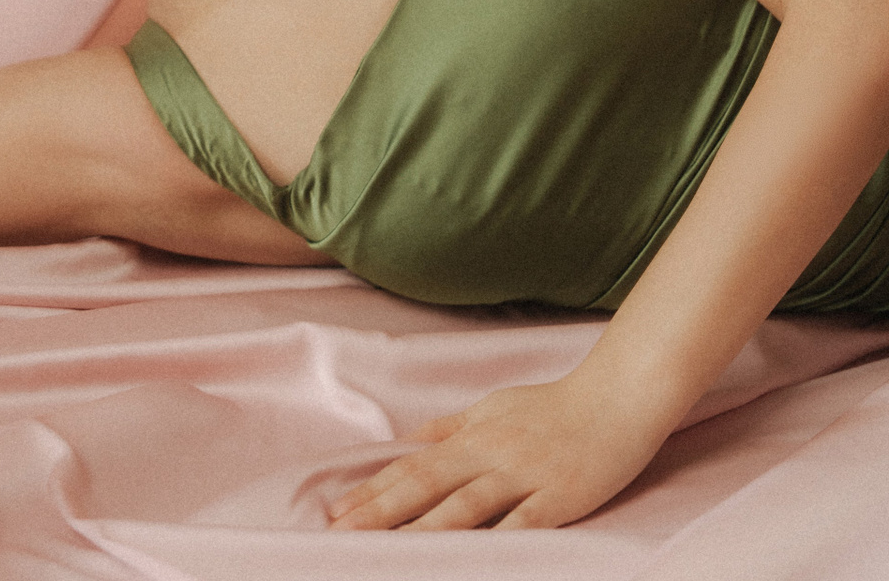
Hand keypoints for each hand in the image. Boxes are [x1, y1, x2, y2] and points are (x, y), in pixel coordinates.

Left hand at [325, 372, 671, 529]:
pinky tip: (472, 556)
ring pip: (466, 506)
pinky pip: (524, 523)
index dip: (374, 489)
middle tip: (343, 531)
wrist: (617, 399)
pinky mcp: (562, 497)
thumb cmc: (551, 406)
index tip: (337, 510)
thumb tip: (406, 441)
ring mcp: (525, 477)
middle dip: (382, 511)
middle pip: (427, 486)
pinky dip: (498, 539)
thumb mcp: (490, 409)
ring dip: (425, 529)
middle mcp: (490, 455)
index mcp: (471, 438)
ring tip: (392, 549)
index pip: (412, 467)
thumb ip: (448, 429)